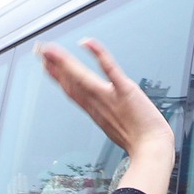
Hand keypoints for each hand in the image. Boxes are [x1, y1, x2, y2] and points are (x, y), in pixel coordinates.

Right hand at [38, 38, 174, 193]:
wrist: (153, 150)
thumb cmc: (140, 140)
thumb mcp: (115, 127)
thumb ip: (107, 115)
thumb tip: (101, 111)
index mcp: (95, 111)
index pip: (71, 90)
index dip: (56, 77)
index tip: (45, 64)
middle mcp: (98, 103)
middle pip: (71, 82)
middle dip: (54, 65)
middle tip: (40, 50)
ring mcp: (109, 96)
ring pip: (82, 76)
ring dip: (65, 61)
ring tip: (50, 49)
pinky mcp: (125, 90)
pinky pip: (110, 70)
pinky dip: (99, 55)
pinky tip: (88, 44)